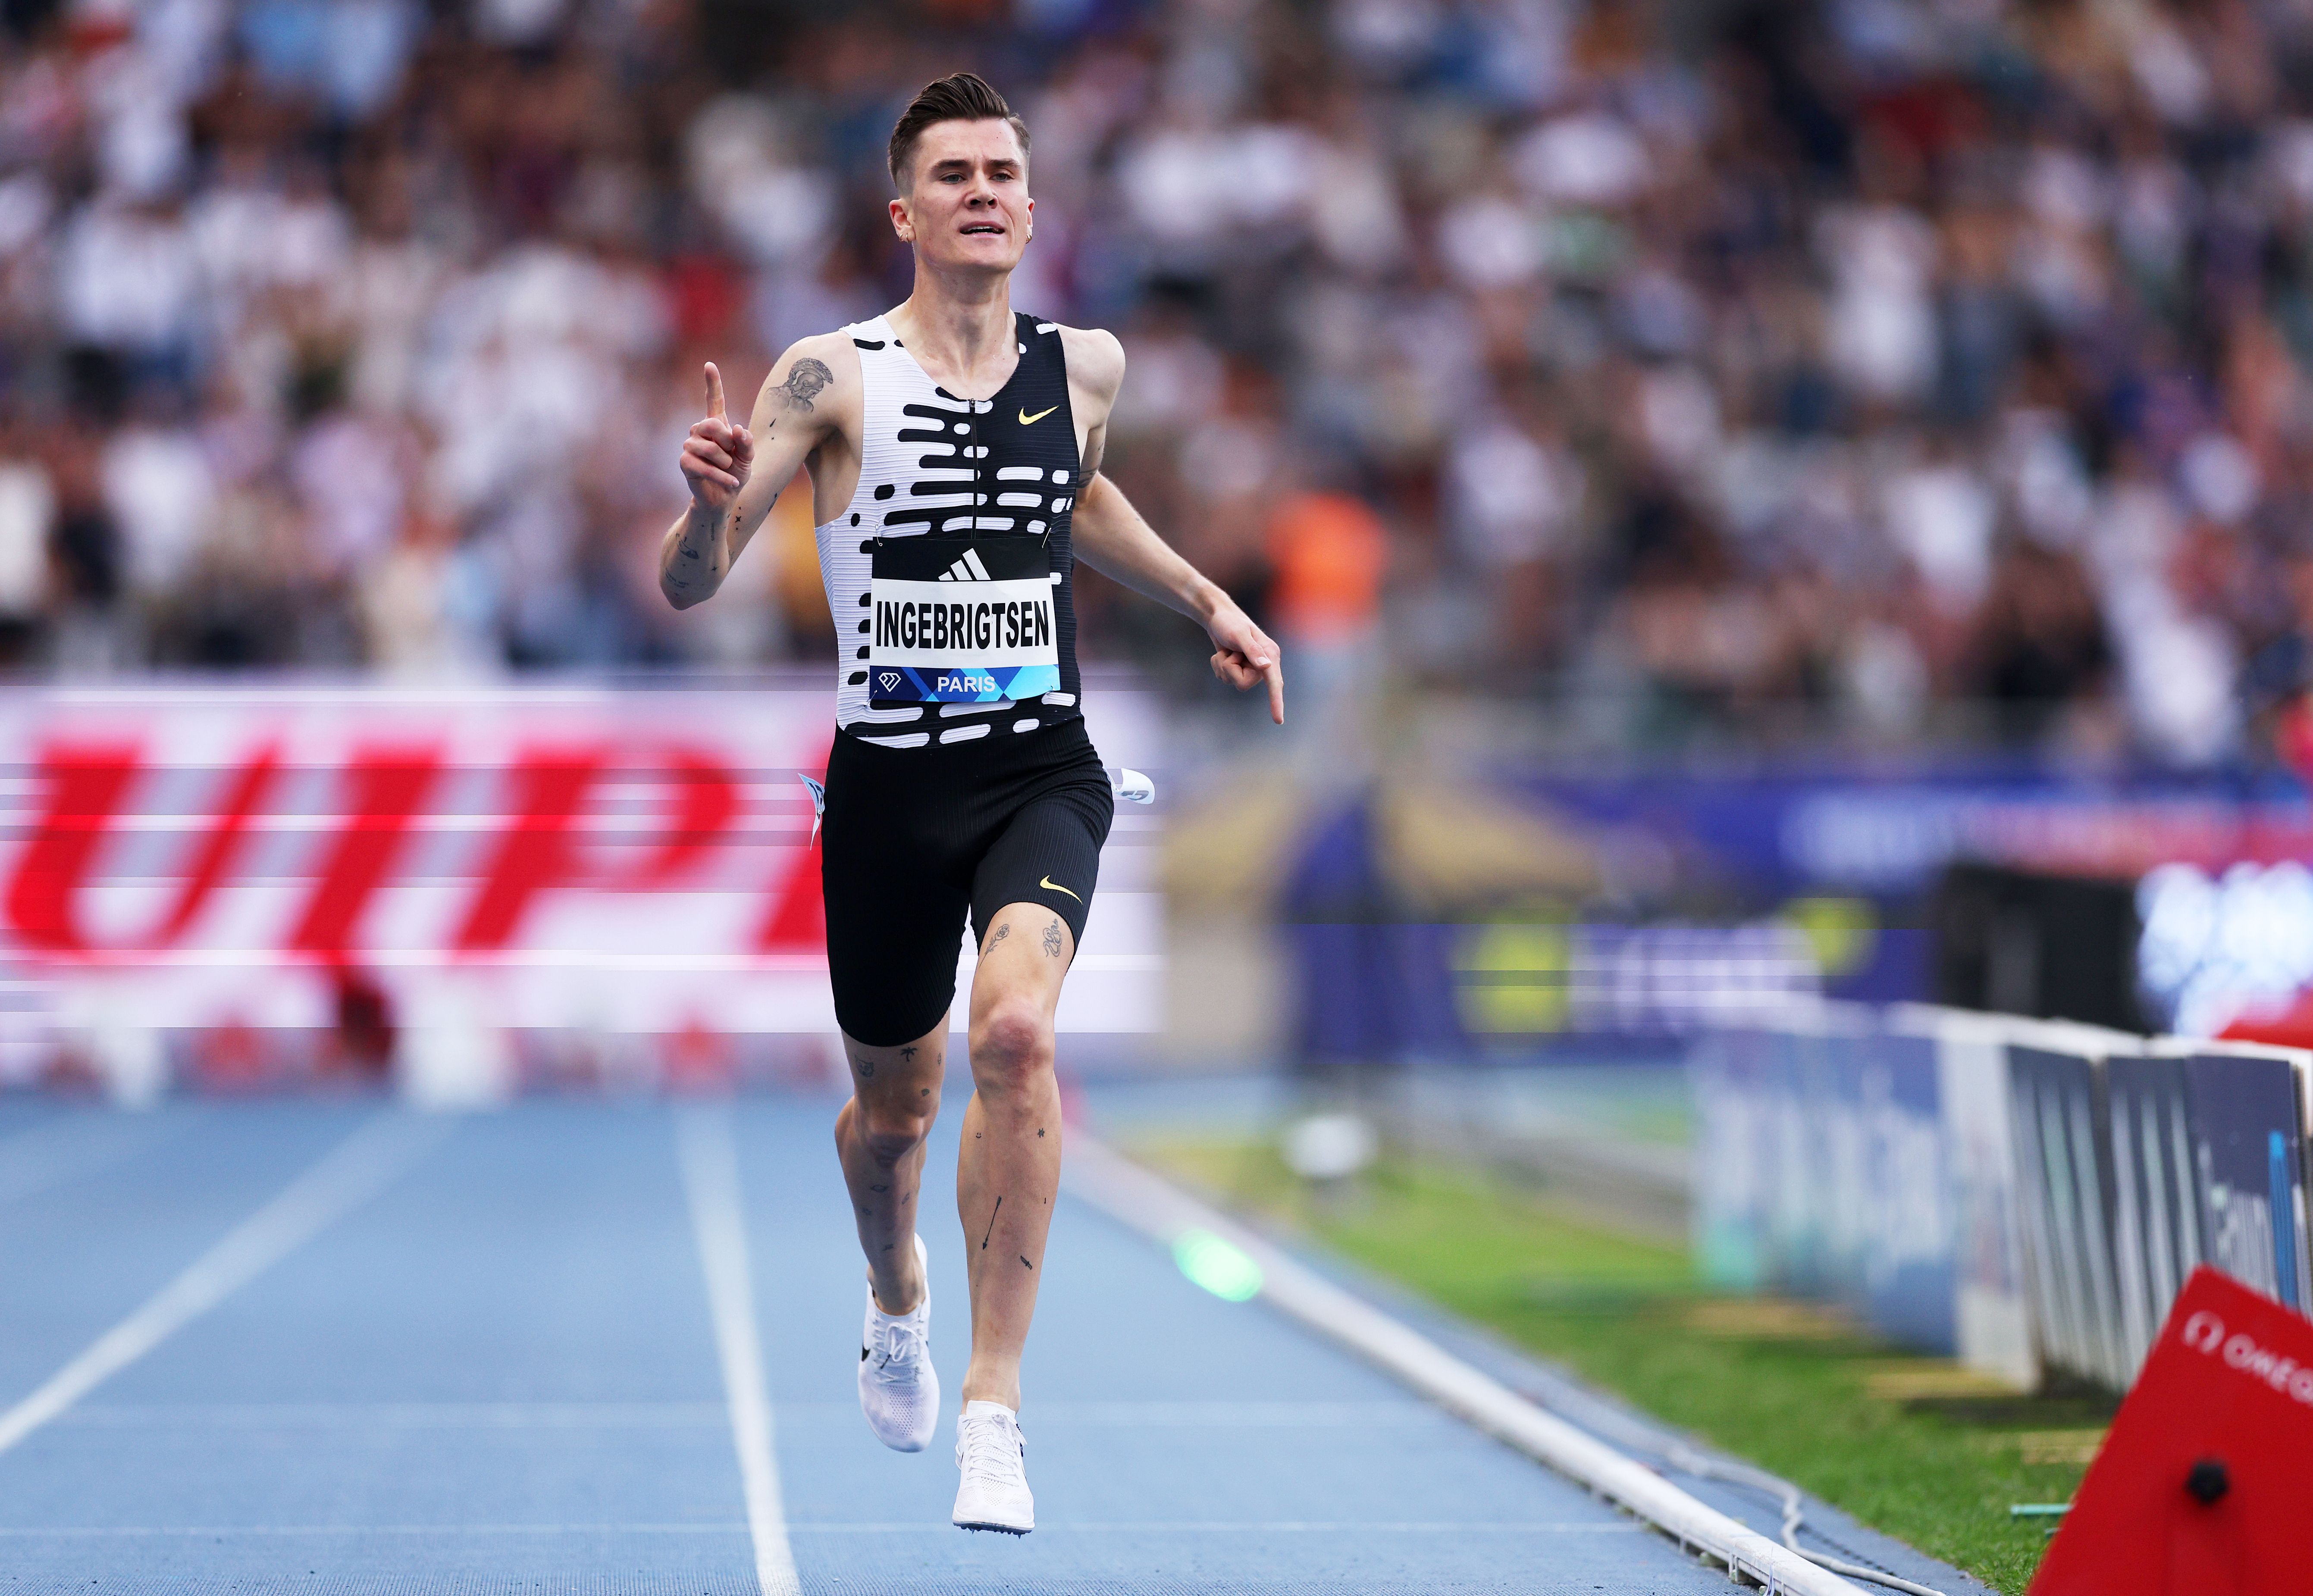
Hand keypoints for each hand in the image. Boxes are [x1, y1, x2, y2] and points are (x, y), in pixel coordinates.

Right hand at [680, 362, 752, 512]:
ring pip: (708, 447)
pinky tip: (731, 483)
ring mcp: (689, 446)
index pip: (714, 400)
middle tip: (732, 457)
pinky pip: (703, 466)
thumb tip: (737, 429)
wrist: (724, 498)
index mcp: (717, 425)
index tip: (709, 365)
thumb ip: (746, 443)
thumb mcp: (748, 458)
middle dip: (726, 442)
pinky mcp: (685, 462)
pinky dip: (721, 476)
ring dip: (725, 463)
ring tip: (728, 470)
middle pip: (711, 424)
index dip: (712, 383)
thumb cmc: (735, 473)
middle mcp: (700, 431)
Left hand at [1207, 602, 1283, 724]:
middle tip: (1230, 652)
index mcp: (1269, 654)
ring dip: (1223, 667)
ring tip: (1226, 651)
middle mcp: (1263, 663)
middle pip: (1243, 684)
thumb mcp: (1239, 635)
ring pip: (1233, 682)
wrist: (1216, 615)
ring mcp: (1251, 666)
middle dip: (1230, 669)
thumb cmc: (1229, 622)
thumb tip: (1266, 667)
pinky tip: (1222, 653)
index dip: (1276, 702)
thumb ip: (1252, 651)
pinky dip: (1219, 666)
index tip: (1278, 721)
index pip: (1274, 682)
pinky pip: (1225, 678)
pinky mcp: (1239, 668)